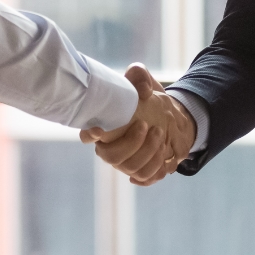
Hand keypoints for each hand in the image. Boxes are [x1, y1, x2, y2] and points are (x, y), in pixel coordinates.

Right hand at [81, 64, 195, 185]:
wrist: (168, 115)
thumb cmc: (146, 97)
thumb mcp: (143, 81)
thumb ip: (139, 76)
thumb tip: (144, 91)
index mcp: (103, 127)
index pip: (86, 136)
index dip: (89, 135)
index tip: (98, 129)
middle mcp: (110, 148)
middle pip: (110, 157)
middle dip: (130, 144)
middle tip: (146, 125)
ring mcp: (125, 162)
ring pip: (130, 169)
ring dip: (147, 153)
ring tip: (160, 133)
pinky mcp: (141, 171)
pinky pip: (145, 177)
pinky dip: (156, 168)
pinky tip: (164, 153)